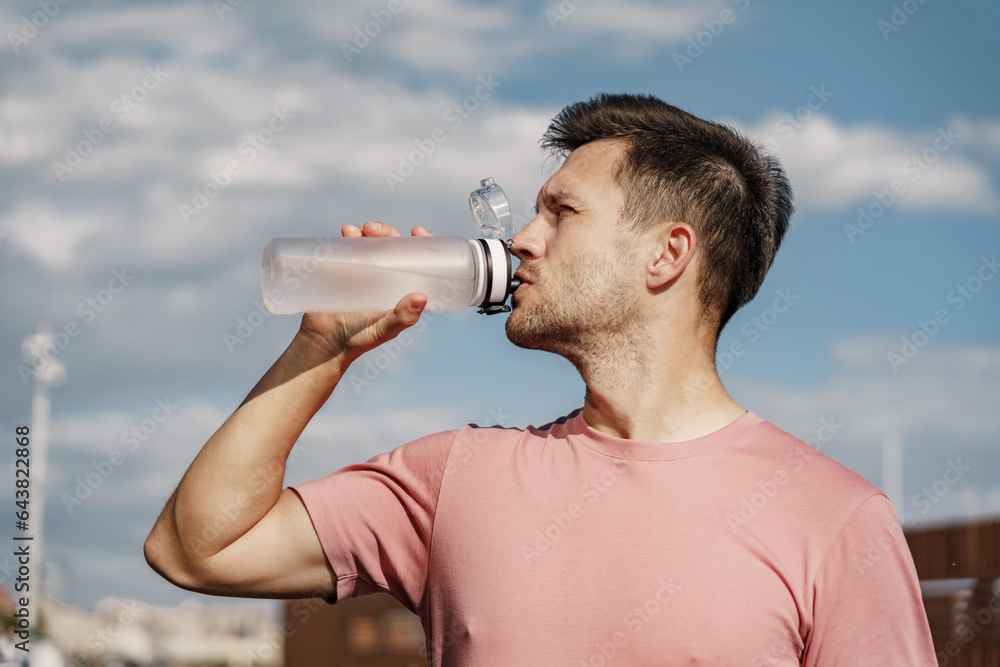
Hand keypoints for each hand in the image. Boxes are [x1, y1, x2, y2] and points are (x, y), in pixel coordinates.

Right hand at [296, 222, 433, 364]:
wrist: (322, 343)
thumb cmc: (357, 340)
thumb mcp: (383, 330)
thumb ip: (401, 317)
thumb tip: (421, 297)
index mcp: (401, 289)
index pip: (417, 262)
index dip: (421, 244)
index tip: (417, 232)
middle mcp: (385, 278)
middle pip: (392, 246)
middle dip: (386, 232)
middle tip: (374, 229)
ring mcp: (364, 273)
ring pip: (370, 243)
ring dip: (366, 232)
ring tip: (355, 231)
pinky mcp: (343, 271)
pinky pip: (348, 249)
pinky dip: (348, 238)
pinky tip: (346, 232)